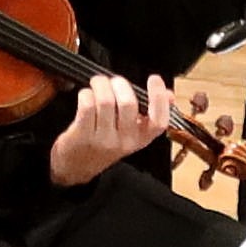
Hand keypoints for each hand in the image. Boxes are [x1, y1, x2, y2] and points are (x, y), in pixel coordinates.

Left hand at [48, 71, 161, 187]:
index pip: (158, 121)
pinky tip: (86, 95)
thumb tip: (169, 95)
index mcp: (141, 139)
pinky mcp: (82, 135)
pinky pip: (87, 105)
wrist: (76, 167)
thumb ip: (150, 114)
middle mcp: (125, 141)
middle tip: (113, 81)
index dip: (159, 98)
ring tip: (97, 84)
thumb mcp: (131, 133)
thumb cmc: (105, 144)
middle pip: (129, 104)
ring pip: (105, 101)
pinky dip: (86, 94)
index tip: (154, 79)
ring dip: (100, 85)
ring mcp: (103, 139)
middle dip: (120, 84)